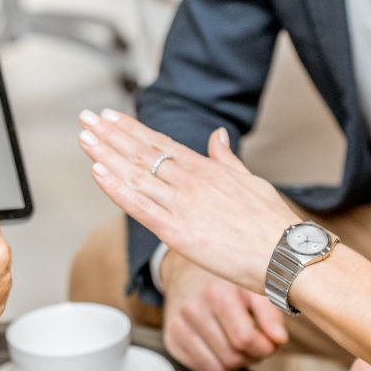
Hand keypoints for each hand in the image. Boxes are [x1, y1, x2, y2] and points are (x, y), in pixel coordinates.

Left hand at [78, 109, 296, 294]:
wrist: (286, 253)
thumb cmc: (273, 224)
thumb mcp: (250, 181)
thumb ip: (227, 158)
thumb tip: (218, 135)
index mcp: (207, 169)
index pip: (160, 143)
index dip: (132, 129)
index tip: (111, 117)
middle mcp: (190, 181)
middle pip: (141, 152)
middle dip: (110, 135)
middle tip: (87, 118)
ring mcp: (182, 204)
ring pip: (135, 174)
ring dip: (105, 155)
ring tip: (84, 137)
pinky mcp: (177, 231)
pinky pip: (139, 206)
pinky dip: (116, 188)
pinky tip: (97, 172)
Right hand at [160, 253, 288, 370]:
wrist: (188, 271)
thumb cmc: (228, 282)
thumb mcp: (254, 288)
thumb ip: (271, 314)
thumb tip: (278, 339)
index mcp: (217, 293)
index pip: (245, 339)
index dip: (265, 347)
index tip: (270, 342)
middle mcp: (193, 308)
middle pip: (232, 357)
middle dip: (251, 356)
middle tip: (256, 343)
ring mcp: (179, 325)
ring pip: (218, 368)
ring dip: (236, 363)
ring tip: (239, 343)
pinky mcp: (171, 340)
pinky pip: (203, 369)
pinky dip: (218, 364)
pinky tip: (221, 345)